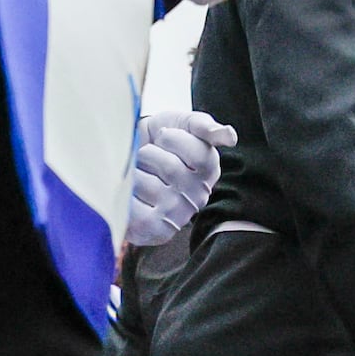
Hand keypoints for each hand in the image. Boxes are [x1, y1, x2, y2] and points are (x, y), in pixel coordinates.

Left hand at [122, 106, 234, 249]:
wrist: (127, 160)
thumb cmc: (158, 141)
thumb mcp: (180, 124)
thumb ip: (204, 125)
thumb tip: (230, 137)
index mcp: (209, 171)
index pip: (199, 154)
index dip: (172, 138)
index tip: (164, 136)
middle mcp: (198, 197)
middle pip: (171, 169)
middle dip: (150, 153)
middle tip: (147, 155)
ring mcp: (178, 216)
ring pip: (147, 185)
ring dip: (134, 172)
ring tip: (138, 173)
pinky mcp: (155, 231)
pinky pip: (133, 208)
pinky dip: (124, 193)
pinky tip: (131, 191)